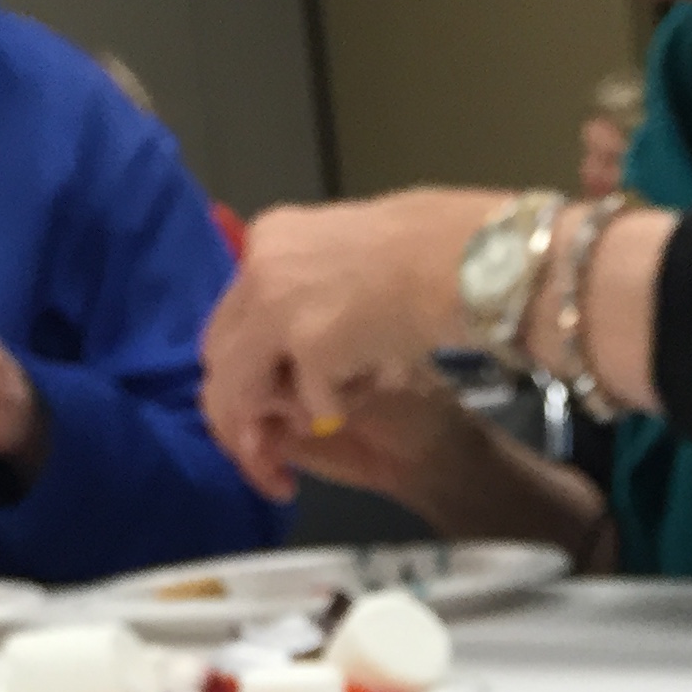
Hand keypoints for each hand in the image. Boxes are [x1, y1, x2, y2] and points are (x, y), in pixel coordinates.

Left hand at [201, 189, 492, 500]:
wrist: (473, 266)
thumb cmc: (429, 263)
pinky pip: (303, 404)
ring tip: (301, 446)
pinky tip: (354, 412)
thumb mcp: (348, 278)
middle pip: (218, 356)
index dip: (240, 371)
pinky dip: (327, 417)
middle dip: (236, 414)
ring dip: (267, 430)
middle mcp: (262, 268)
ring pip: (240, 388)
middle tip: (262, 453)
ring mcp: (280, 303)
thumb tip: (266, 367)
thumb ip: (303, 307)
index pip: (228, 318)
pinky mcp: (309, 341)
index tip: (261, 407)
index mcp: (271, 238)